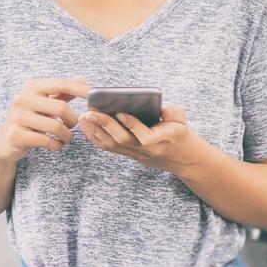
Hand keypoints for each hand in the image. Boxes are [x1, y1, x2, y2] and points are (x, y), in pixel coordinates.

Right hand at [0, 76, 89, 164]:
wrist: (4, 141)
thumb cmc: (30, 119)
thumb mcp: (44, 103)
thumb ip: (62, 92)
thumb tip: (82, 79)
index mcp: (31, 87)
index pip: (61, 83)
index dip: (80, 89)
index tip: (94, 96)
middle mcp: (22, 99)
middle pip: (61, 107)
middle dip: (72, 120)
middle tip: (72, 126)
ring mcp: (17, 117)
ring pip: (56, 126)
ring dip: (67, 135)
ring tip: (65, 138)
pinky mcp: (16, 135)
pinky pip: (47, 140)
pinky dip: (57, 145)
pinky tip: (56, 144)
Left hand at [79, 102, 210, 174]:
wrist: (181, 158)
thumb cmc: (180, 135)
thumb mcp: (182, 121)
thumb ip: (173, 113)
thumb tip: (163, 107)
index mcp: (159, 141)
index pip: (143, 136)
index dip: (131, 125)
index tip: (120, 113)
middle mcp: (144, 150)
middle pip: (122, 141)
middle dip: (104, 126)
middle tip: (90, 112)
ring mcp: (134, 154)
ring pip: (112, 146)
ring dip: (95, 132)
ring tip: (84, 117)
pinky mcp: (128, 154)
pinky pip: (108, 148)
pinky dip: (95, 137)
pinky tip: (87, 126)